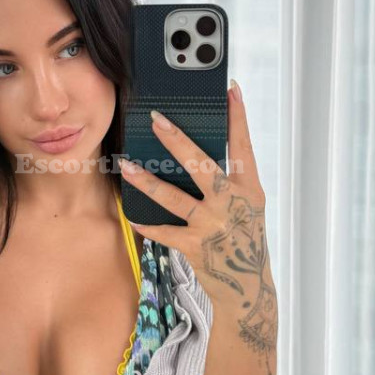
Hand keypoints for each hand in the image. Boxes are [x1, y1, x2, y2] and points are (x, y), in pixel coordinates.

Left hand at [118, 82, 275, 342]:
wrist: (248, 286)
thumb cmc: (244, 238)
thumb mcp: (247, 206)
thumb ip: (229, 180)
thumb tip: (196, 149)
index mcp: (248, 188)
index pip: (243, 145)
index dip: (237, 116)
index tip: (230, 89)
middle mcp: (232, 203)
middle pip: (202, 165)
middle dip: (177, 141)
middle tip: (156, 119)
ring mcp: (213, 225)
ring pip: (174, 197)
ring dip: (147, 180)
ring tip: (127, 165)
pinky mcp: (196, 247)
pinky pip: (165, 231)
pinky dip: (148, 223)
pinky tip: (132, 212)